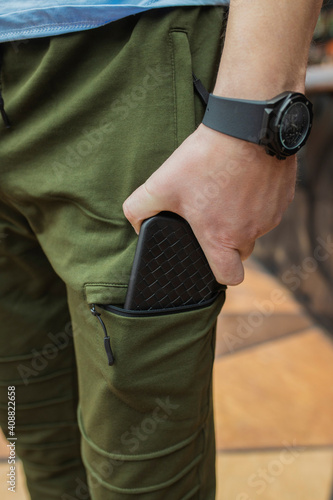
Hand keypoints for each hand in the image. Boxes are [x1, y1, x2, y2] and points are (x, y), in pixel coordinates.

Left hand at [123, 124, 295, 284]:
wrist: (246, 126)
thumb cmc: (205, 158)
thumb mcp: (161, 184)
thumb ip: (139, 209)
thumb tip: (136, 225)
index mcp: (221, 238)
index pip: (228, 277)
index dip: (219, 272)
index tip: (210, 257)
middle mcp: (251, 232)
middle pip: (241, 253)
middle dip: (228, 241)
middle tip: (212, 215)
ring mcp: (271, 215)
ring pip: (256, 229)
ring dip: (243, 218)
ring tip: (226, 191)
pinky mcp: (283, 197)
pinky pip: (270, 208)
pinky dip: (258, 201)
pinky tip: (244, 180)